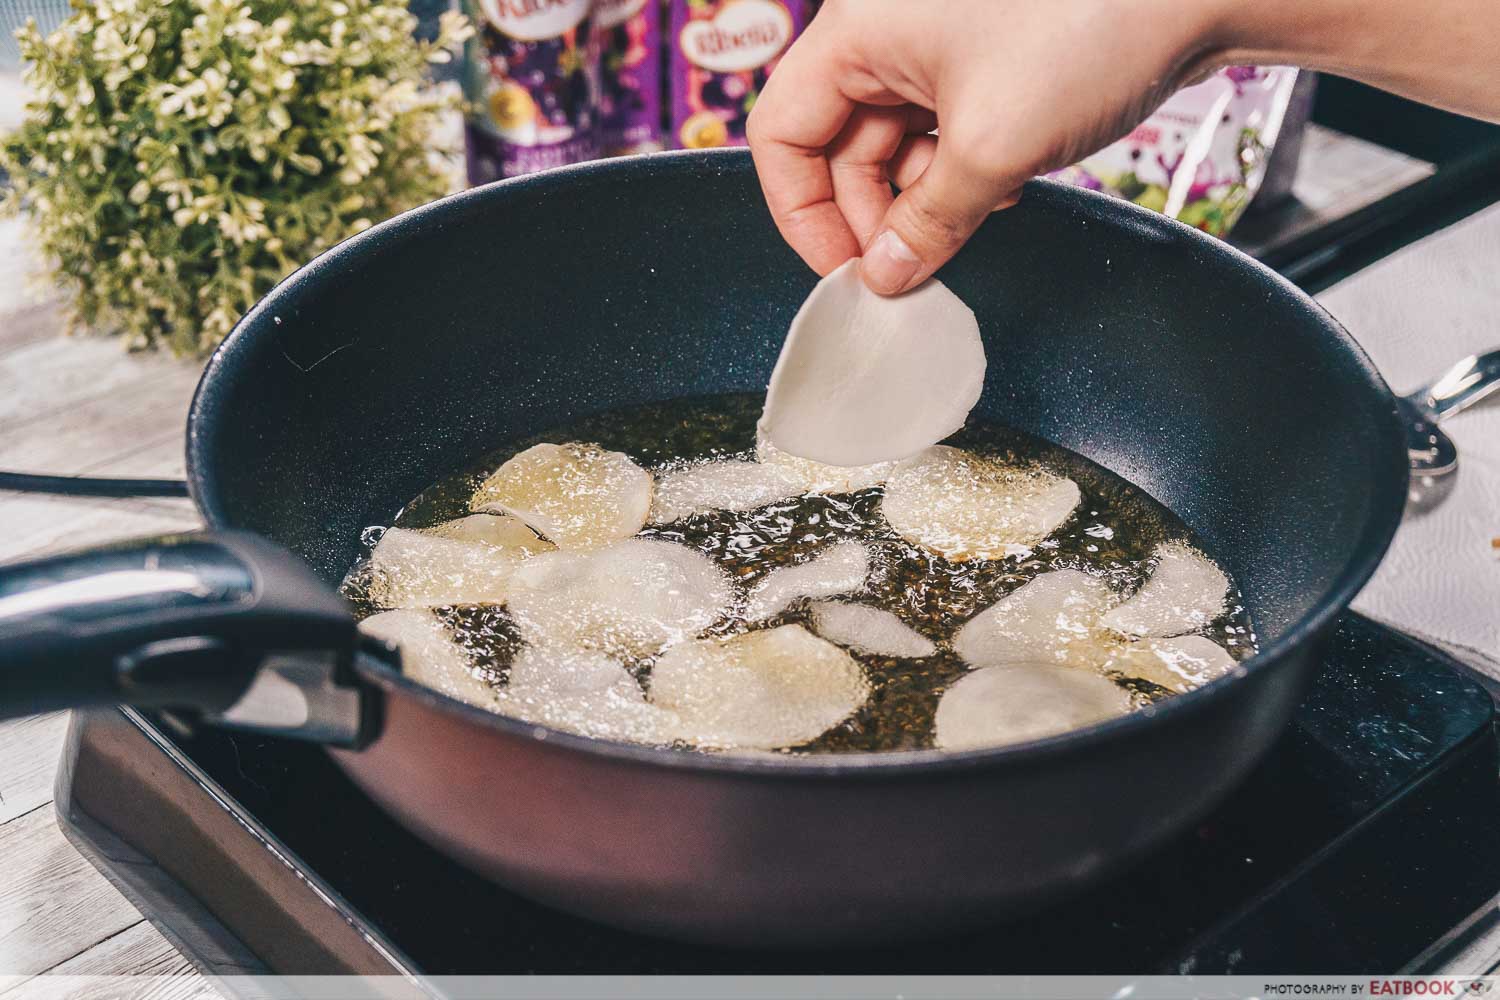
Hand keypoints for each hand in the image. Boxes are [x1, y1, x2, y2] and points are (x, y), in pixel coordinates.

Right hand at [746, 0, 1227, 294]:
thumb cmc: (1091, 26)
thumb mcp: (993, 149)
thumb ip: (927, 224)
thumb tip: (887, 277)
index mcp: (859, 30)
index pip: (781, 133)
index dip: (801, 212)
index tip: (843, 270)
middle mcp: (885, 30)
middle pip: (836, 145)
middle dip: (868, 215)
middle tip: (904, 271)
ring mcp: (934, 42)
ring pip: (891, 144)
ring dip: (919, 201)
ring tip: (961, 231)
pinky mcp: (981, 57)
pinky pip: (938, 130)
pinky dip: (956, 173)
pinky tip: (997, 192)